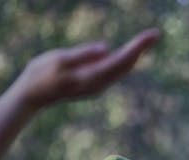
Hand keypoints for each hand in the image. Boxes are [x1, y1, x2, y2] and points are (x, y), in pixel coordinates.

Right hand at [13, 28, 159, 109]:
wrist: (33, 96)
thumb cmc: (41, 75)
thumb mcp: (59, 60)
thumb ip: (83, 55)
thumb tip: (105, 49)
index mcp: (92, 77)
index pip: (121, 60)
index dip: (137, 47)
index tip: (152, 36)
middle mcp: (99, 84)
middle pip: (126, 65)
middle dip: (141, 49)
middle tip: (155, 34)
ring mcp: (97, 86)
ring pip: (122, 70)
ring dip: (135, 55)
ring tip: (147, 41)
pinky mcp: (93, 84)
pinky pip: (114, 72)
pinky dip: (125, 60)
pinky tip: (131, 53)